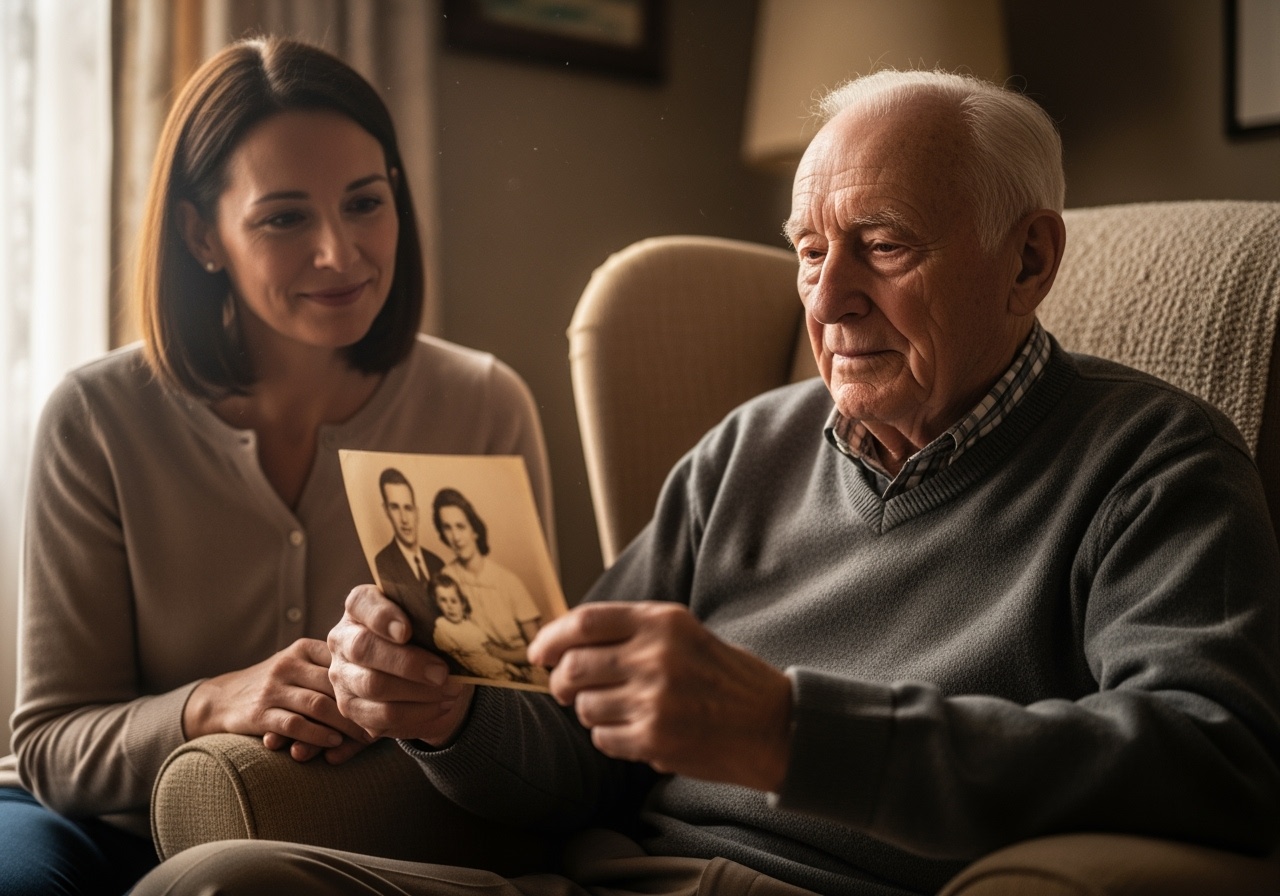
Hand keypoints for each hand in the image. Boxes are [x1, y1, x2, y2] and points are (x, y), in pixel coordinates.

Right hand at [183, 638, 371, 763]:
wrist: (222, 699)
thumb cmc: (277, 684)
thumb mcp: (301, 664)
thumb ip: (332, 668)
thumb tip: (386, 678)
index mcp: (305, 649)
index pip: (344, 661)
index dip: (371, 679)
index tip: (394, 696)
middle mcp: (289, 664)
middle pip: (335, 684)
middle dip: (363, 705)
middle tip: (387, 721)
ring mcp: (272, 688)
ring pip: (317, 705)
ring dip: (345, 724)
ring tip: (366, 737)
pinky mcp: (259, 713)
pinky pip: (294, 724)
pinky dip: (316, 735)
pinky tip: (334, 742)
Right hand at [328, 585, 472, 746]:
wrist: (417, 674)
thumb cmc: (422, 637)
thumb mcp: (424, 620)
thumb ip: (430, 617)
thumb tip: (455, 628)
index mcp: (360, 608)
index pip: (361, 603)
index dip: (381, 616)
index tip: (406, 632)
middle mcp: (343, 639)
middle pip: (364, 649)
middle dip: (407, 663)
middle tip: (442, 673)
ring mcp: (342, 674)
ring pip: (373, 685)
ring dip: (417, 692)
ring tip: (450, 690)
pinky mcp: (349, 707)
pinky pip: (381, 715)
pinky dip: (415, 712)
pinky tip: (439, 705)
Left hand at [528, 602, 792, 791]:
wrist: (773, 725)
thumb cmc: (727, 679)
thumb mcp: (686, 634)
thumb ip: (633, 632)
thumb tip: (567, 639)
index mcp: (663, 621)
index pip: (585, 622)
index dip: (551, 637)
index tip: (539, 652)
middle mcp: (656, 656)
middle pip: (574, 666)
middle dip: (560, 682)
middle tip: (565, 689)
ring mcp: (654, 700)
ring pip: (584, 707)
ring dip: (591, 712)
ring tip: (621, 710)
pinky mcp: (654, 739)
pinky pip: (602, 738)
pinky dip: (609, 738)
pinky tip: (636, 732)